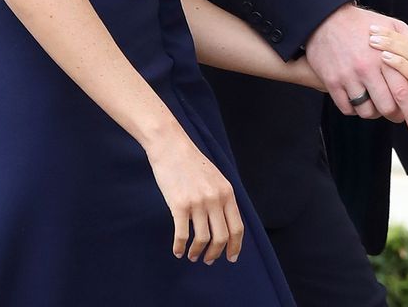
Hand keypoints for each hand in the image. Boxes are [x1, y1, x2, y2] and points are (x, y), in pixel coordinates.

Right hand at [146, 128, 243, 263]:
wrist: (170, 146)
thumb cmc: (191, 162)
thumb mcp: (215, 177)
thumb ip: (222, 198)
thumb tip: (225, 224)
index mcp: (227, 192)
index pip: (237, 227)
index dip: (235, 247)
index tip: (230, 258)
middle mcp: (215, 199)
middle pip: (221, 238)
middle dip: (215, 254)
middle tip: (208, 260)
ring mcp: (197, 202)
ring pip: (202, 239)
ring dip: (197, 252)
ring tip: (192, 256)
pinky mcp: (179, 205)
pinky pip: (182, 235)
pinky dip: (180, 247)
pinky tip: (177, 251)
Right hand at [305, 3, 407, 137]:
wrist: (325, 17)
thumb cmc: (365, 25)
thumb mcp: (393, 26)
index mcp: (385, 56)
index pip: (404, 93)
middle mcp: (366, 68)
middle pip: (387, 108)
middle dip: (395, 115)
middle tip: (396, 115)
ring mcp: (347, 76)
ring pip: (367, 111)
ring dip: (374, 111)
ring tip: (375, 100)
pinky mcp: (331, 81)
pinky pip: (347, 109)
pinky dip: (354, 109)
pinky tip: (357, 97)